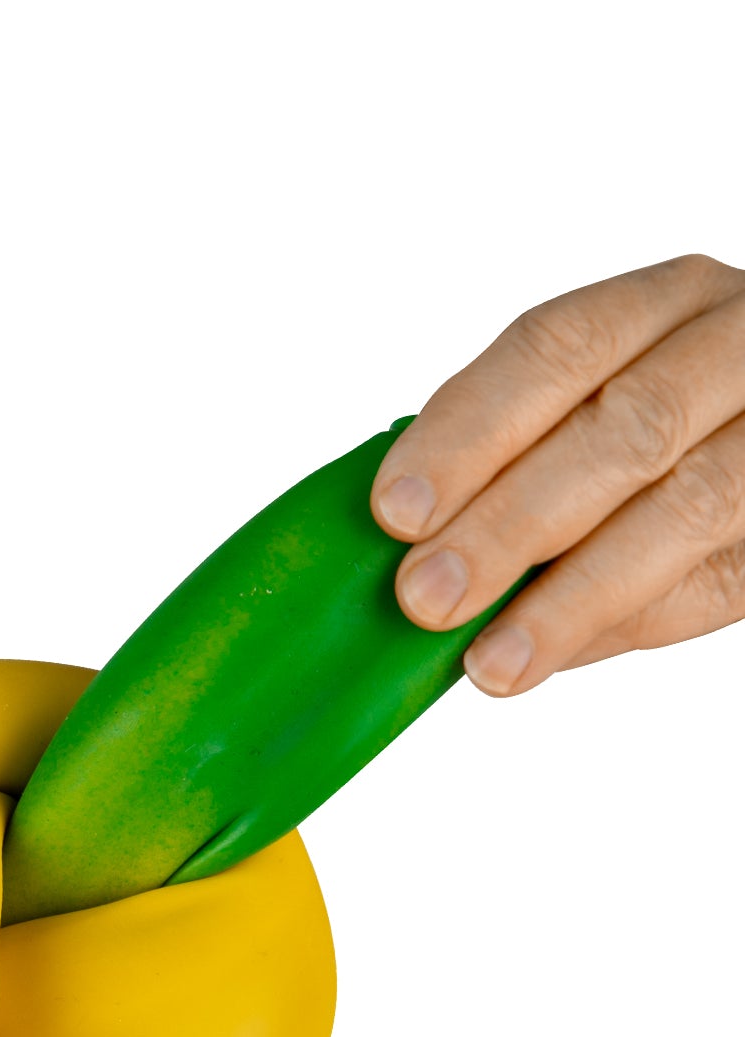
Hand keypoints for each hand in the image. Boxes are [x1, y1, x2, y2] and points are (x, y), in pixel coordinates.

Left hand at [371, 253, 744, 695]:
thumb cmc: (653, 426)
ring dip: (572, 597)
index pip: (557, 349)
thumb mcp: (589, 404)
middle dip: (511, 523)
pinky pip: (720, 579)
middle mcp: (736, 349)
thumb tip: (408, 548)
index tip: (396, 510)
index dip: (469, 433)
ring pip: (689, 508)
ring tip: (490, 663)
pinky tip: (552, 658)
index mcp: (659, 304)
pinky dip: (627, 623)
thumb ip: (509, 455)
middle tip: (427, 597)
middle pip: (625, 430)